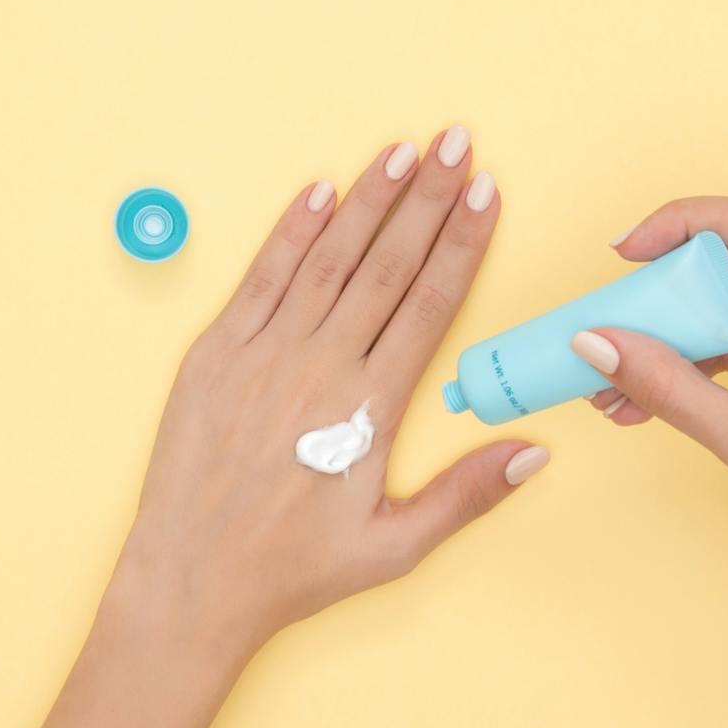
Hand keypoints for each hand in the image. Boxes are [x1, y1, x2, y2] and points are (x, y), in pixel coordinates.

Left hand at [107, 129, 547, 665]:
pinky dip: (289, 232)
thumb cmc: (294, 571)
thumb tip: (536, 452)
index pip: (428, 304)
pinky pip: (259, 279)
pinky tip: (318, 191)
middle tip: (457, 144)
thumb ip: (467, 494)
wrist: (191, 583)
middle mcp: (317, 368)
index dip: (462, 244)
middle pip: (385, 265)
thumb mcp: (395, 548)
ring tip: (403, 151)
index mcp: (368, 409)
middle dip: (427, 199)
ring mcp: (261, 356)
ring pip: (326, 259)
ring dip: (367, 200)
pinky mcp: (213, 356)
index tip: (487, 194)